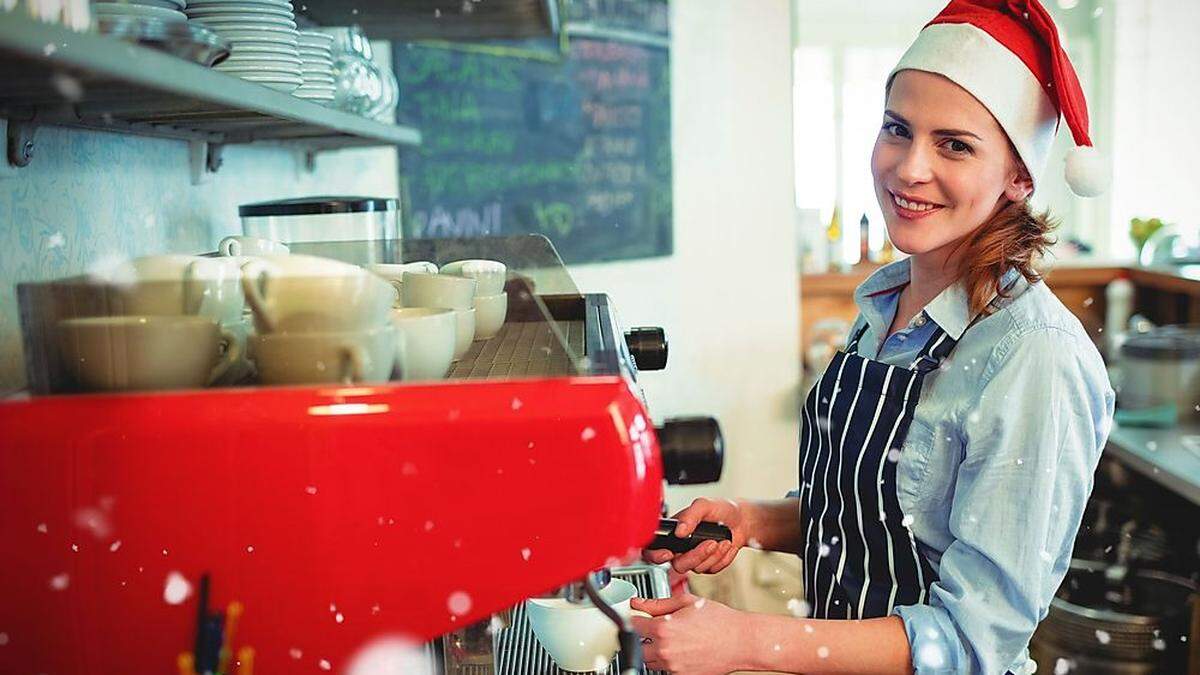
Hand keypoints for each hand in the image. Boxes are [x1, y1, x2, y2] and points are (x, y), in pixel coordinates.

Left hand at [630, 593, 746, 673]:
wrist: (740, 641)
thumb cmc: (719, 621)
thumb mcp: (687, 603)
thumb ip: (658, 603)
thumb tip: (638, 603)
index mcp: (664, 629)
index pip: (633, 624)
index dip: (634, 617)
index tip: (637, 615)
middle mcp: (665, 651)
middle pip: (637, 646)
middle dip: (643, 636)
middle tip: (653, 627)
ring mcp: (673, 666)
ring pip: (649, 660)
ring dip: (653, 650)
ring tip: (670, 638)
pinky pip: (665, 669)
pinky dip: (667, 660)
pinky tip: (680, 649)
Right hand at [643, 498, 749, 574]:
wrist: (741, 521)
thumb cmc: (721, 510)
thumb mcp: (704, 505)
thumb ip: (690, 515)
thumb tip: (679, 530)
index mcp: (674, 532)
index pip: (654, 549)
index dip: (655, 555)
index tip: (668, 553)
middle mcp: (681, 548)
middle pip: (678, 565)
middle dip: (696, 555)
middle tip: (710, 542)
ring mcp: (694, 558)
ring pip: (697, 568)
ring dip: (713, 555)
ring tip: (722, 540)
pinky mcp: (708, 565)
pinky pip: (712, 570)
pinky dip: (722, 558)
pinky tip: (725, 545)